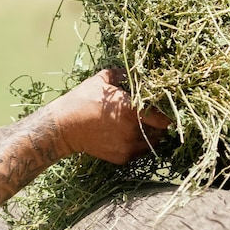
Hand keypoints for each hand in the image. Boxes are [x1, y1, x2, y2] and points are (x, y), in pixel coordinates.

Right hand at [51, 69, 170, 164]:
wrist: (64, 127)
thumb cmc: (82, 100)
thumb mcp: (101, 80)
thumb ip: (122, 74)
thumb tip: (136, 71)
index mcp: (131, 110)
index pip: (163, 118)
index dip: (166, 115)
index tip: (163, 110)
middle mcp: (133, 131)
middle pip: (159, 131)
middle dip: (157, 125)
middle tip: (150, 117)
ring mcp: (127, 146)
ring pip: (150, 143)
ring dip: (148, 135)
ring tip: (137, 126)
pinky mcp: (121, 158)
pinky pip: (138, 152)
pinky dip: (137, 144)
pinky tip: (125, 135)